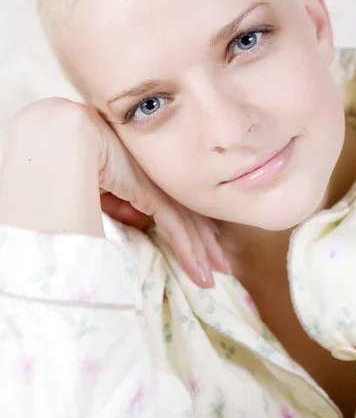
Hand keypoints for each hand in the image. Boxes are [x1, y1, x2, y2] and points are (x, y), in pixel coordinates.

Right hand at [84, 105, 230, 287]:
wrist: (73, 140)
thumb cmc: (82, 159)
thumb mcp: (103, 189)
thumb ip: (121, 204)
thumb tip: (138, 221)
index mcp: (151, 175)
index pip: (180, 202)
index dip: (195, 223)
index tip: (208, 241)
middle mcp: (161, 179)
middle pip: (192, 214)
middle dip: (207, 242)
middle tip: (220, 264)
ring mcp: (160, 185)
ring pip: (190, 225)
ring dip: (202, 254)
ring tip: (211, 278)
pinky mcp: (154, 195)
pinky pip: (177, 228)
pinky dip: (188, 252)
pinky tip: (198, 271)